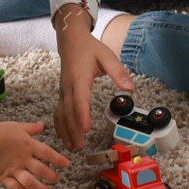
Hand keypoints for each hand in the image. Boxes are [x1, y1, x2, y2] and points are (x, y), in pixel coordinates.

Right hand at [0, 120, 69, 188]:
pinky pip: (15, 188)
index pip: (48, 154)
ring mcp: (13, 169)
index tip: (67, 165)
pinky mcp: (3, 177)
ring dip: (41, 188)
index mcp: (29, 145)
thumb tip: (43, 125)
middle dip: (52, 176)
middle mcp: (23, 159)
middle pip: (42, 170)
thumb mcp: (18, 126)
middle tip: (57, 179)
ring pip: (30, 182)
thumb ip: (32, 128)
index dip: (59, 160)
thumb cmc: (0, 131)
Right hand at [53, 4, 133, 150]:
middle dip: (74, 130)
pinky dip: (60, 126)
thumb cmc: (90, 48)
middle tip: (80, 147)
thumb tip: (130, 88)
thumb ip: (118, 72)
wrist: (71, 40)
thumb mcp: (107, 56)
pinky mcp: (62, 94)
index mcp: (80, 78)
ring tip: (72, 147)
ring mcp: (63, 91)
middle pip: (69, 112)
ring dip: (66, 132)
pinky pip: (58, 112)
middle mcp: (68, 87)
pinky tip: (64, 136)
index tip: (86, 128)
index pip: (80, 99)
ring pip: (61, 114)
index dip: (82, 115)